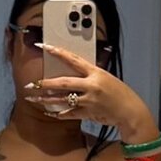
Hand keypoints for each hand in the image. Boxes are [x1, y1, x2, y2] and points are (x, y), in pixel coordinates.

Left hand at [24, 43, 154, 138]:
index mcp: (95, 72)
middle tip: (31, 84)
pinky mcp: (89, 113)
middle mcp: (91, 85)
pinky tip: (49, 112)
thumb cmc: (118, 93)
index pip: (73, 60)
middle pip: (64, 83)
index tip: (44, 47)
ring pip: (63, 100)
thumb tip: (74, 70)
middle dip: (45, 83)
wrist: (130, 111)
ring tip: (33, 99)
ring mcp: (89, 100)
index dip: (58, 52)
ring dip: (46, 100)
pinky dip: (59, 114)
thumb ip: (90, 74)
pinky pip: (69, 114)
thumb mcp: (106, 77)